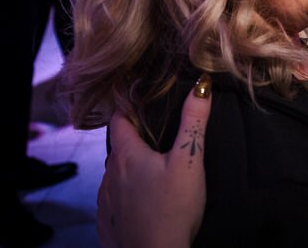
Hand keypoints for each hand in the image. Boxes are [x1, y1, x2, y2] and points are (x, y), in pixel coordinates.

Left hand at [97, 75, 210, 247]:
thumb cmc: (173, 209)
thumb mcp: (190, 159)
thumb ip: (194, 121)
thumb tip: (201, 83)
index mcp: (127, 155)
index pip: (119, 120)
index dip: (129, 109)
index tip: (141, 104)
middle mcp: (110, 175)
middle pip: (119, 148)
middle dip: (135, 141)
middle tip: (158, 140)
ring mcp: (105, 202)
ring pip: (115, 175)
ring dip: (129, 171)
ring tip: (153, 173)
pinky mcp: (107, 224)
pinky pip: (113, 202)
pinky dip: (125, 196)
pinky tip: (142, 202)